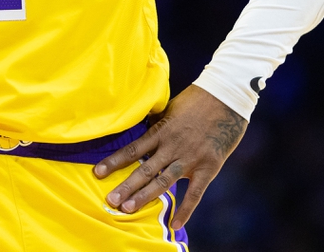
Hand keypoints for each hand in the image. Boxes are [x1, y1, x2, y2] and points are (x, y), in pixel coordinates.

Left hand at [93, 85, 245, 229]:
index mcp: (161, 130)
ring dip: (144, 197)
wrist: (226, 98)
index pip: (133, 150)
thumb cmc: (197, 100)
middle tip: (110, 201)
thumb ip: (157, 123)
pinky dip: (186, 210)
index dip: (114, 162)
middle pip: (144, 170)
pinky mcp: (208, 167)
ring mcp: (189, 158)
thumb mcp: (170, 108)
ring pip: (163, 182)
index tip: (97, 173)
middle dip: (125, 186)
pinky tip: (175, 224)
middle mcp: (172, 146)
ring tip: (127, 209)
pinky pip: (195, 193)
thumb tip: (140, 128)